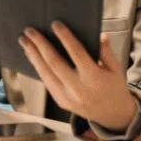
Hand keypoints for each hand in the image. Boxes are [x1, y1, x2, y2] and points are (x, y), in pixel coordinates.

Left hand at [19, 22, 136, 131]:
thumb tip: (100, 34)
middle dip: (40, 45)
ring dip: (33, 55)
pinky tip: (32, 56)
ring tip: (24, 41)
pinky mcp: (60, 102)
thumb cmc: (114, 87)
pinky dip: (37, 67)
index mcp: (94, 77)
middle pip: (54, 63)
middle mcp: (78, 88)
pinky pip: (46, 82)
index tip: (55, 24)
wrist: (112, 116)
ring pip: (45, 73)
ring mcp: (67, 97)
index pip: (76, 53)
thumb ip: (106, 52)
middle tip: (29, 30)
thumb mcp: (116, 68)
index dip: (65, 37)